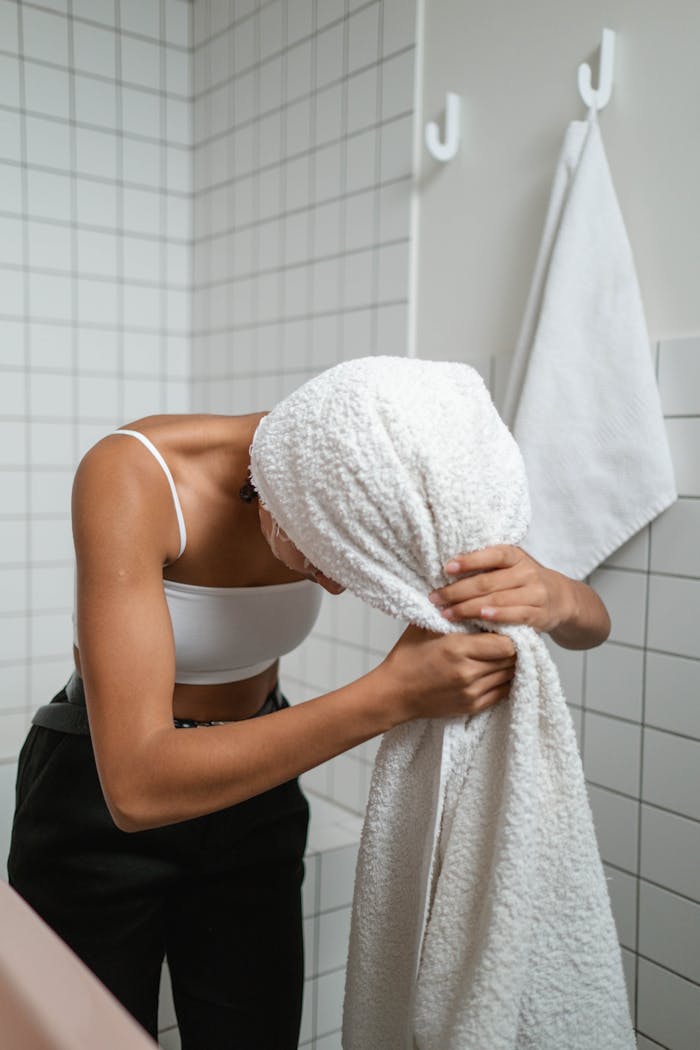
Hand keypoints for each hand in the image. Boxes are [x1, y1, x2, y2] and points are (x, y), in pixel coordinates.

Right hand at [383, 624, 516, 720]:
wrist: (394, 693)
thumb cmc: (407, 657)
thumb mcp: (425, 626)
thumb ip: (450, 611)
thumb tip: (471, 595)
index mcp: (457, 649)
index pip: (506, 644)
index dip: (510, 634)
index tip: (505, 627)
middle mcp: (468, 673)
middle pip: (511, 659)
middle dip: (513, 648)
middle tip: (508, 638)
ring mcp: (471, 692)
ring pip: (509, 675)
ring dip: (508, 664)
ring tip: (500, 653)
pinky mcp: (472, 706)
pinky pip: (502, 692)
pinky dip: (503, 680)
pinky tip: (495, 670)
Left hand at [428, 545, 571, 632]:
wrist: (561, 598)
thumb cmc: (524, 581)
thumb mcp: (510, 566)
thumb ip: (486, 566)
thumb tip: (446, 569)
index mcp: (516, 556)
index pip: (492, 555)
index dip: (469, 561)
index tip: (446, 568)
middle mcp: (526, 572)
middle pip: (488, 582)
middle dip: (457, 591)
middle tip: (435, 598)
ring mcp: (535, 594)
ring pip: (497, 600)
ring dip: (468, 608)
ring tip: (446, 613)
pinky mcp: (539, 614)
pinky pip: (515, 615)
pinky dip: (497, 616)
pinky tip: (480, 618)